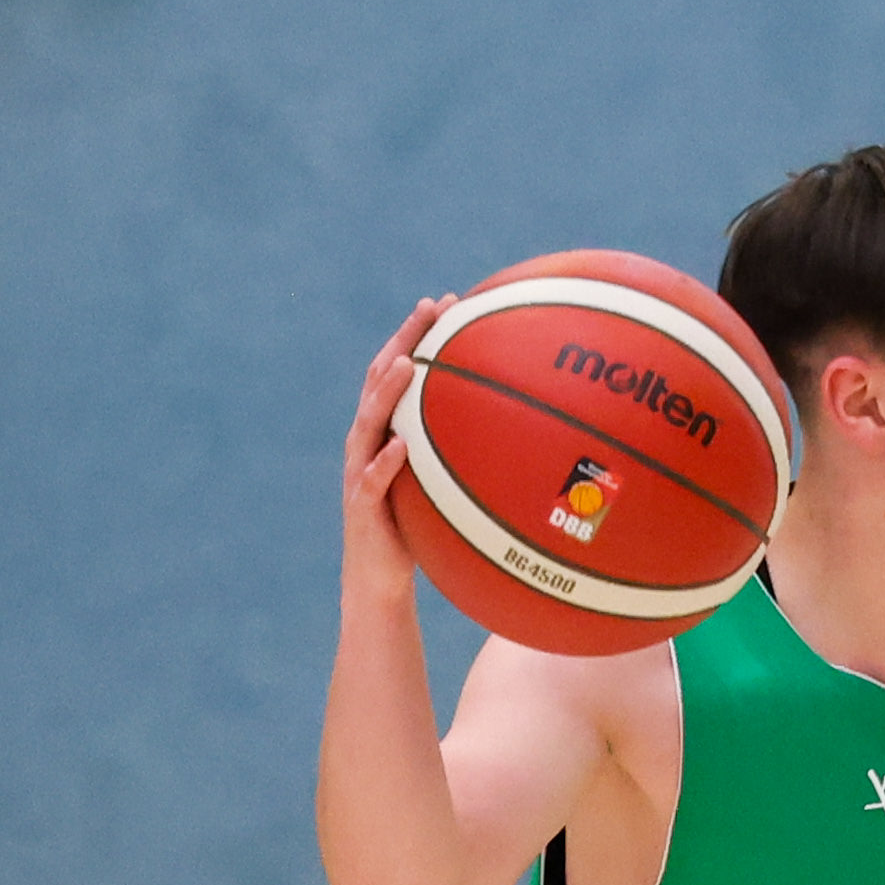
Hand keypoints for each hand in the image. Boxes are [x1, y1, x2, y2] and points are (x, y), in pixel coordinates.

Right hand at [341, 298, 447, 615]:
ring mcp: (359, 471)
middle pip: (380, 380)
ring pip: (368, 422)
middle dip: (404, 341)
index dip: (418, 334)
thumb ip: (465, 455)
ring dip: (388, 392)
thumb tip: (525, 436)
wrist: (382, 582)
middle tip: (429, 308)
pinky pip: (374, 481)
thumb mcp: (445, 485)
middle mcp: (367, 442)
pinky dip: (386, 462)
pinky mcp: (362, 506)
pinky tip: (401, 446)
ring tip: (411, 364)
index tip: (446, 302)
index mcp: (385, 431)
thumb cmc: (419, 533)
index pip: (399, 371)